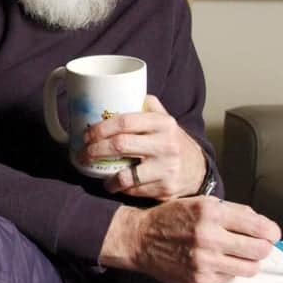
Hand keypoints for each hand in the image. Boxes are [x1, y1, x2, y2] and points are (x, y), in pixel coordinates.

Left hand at [81, 95, 205, 199]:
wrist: (199, 169)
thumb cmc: (173, 141)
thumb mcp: (165, 119)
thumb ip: (146, 105)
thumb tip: (118, 92)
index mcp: (162, 123)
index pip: (125, 121)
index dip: (101, 128)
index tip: (86, 134)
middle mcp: (165, 144)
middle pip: (120, 145)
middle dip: (95, 150)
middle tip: (83, 154)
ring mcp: (166, 169)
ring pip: (125, 175)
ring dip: (105, 176)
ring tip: (96, 172)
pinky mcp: (165, 189)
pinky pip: (134, 190)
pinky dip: (120, 188)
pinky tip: (115, 184)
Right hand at [99, 197, 281, 282]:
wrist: (140, 238)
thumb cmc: (168, 218)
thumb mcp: (198, 203)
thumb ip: (230, 211)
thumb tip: (259, 222)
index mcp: (210, 212)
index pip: (258, 227)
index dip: (271, 231)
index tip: (272, 233)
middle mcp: (209, 236)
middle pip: (260, 249)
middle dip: (263, 246)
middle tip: (259, 244)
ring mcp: (205, 260)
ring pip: (250, 267)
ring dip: (249, 260)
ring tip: (238, 253)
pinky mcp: (200, 278)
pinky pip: (230, 277)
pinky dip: (228, 269)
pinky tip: (216, 260)